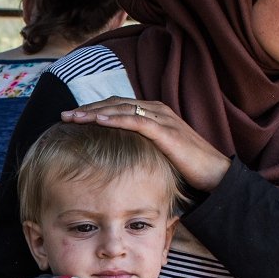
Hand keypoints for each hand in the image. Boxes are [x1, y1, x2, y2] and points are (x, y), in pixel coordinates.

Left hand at [61, 97, 230, 191]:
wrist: (214, 174)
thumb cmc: (186, 166)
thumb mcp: (156, 153)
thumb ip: (138, 147)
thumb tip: (115, 156)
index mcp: (153, 113)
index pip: (117, 105)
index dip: (93, 109)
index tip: (71, 117)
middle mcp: (156, 110)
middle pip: (115, 103)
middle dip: (88, 108)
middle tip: (64, 115)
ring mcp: (162, 119)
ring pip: (122, 109)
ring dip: (96, 112)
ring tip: (74, 117)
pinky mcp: (167, 132)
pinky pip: (137, 121)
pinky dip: (116, 119)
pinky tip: (99, 121)